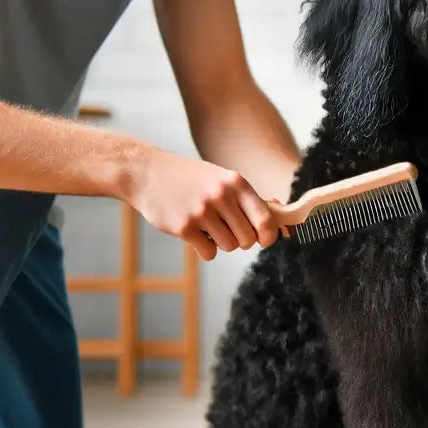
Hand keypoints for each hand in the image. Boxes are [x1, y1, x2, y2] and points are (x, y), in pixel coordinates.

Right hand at [123, 149, 281, 259]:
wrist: (147, 173)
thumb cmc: (189, 178)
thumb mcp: (220, 178)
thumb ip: (247, 197)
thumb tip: (279, 210)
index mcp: (235, 182)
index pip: (266, 219)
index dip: (269, 235)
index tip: (265, 240)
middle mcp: (221, 196)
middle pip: (248, 239)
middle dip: (241, 240)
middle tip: (227, 230)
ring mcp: (202, 212)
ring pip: (229, 247)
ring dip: (221, 243)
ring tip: (207, 227)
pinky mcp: (184, 227)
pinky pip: (209, 253)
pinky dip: (204, 249)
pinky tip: (195, 234)